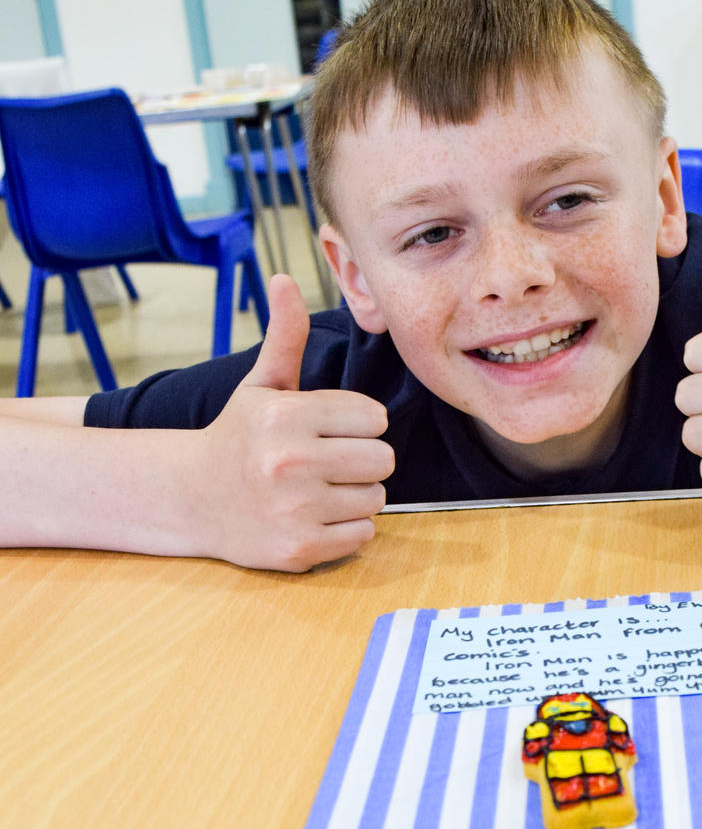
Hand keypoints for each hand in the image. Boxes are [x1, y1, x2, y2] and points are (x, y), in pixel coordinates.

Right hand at [193, 274, 393, 569]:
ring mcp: (295, 509)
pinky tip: (314, 516)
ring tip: (319, 489)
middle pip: (384, 459)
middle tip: (330, 462)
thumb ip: (286, 336)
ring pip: (377, 498)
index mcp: (288, 416)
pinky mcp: (299, 549)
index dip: (359, 424)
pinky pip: (363, 536)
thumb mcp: (262, 385)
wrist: (190, 499)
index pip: (375, 417)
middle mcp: (290, 462)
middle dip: (364, 460)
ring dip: (356, 495)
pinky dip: (346, 530)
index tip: (329, 430)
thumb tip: (284, 279)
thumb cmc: (239, 436)